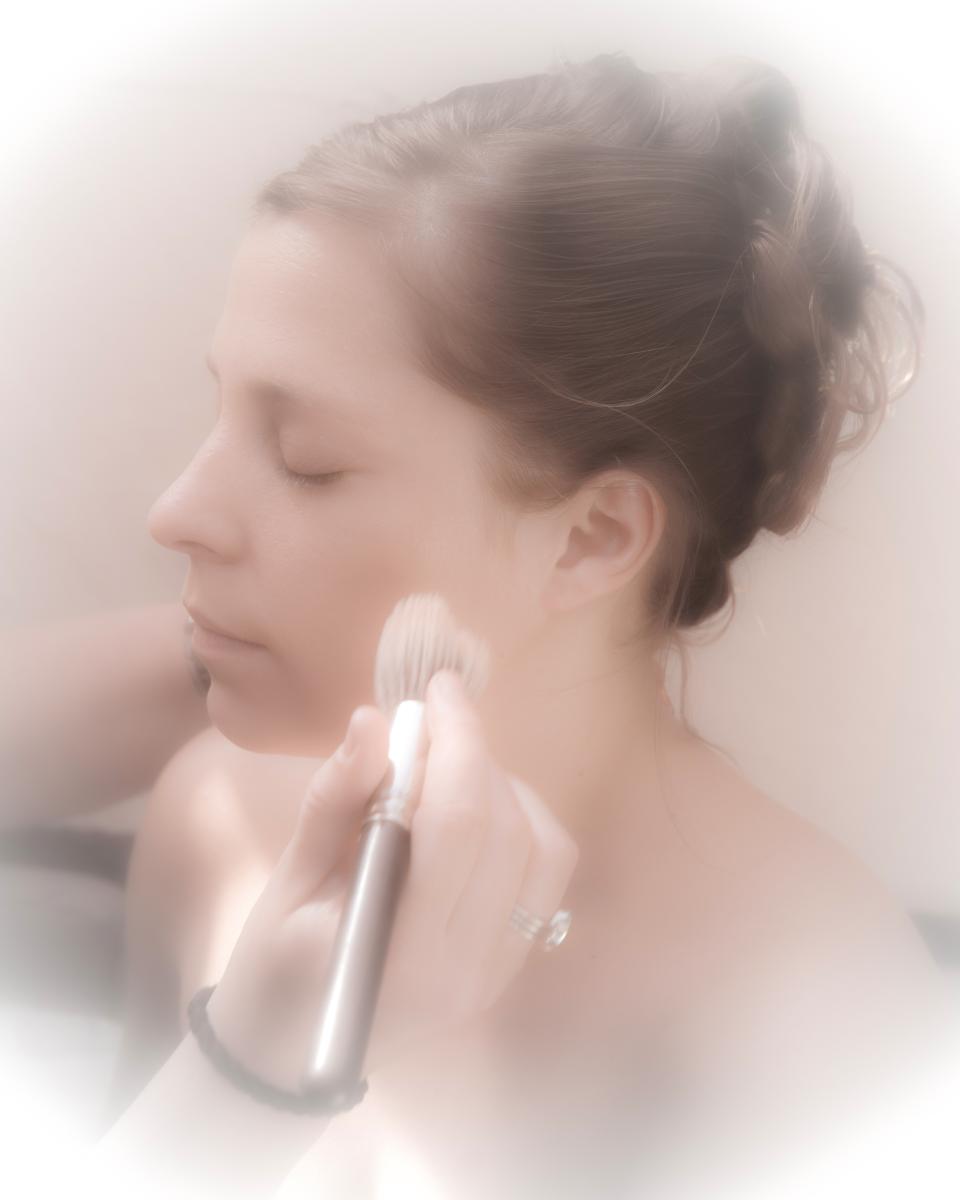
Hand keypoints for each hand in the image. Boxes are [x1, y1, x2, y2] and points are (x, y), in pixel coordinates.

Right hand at [204, 669, 579, 1092]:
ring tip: (450, 766)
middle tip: (433, 718)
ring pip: (543, 849)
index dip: (456, 740)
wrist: (286, 1063)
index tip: (436, 689)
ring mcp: (497, 972)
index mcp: (409, 955)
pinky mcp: (506, 966)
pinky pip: (543, 878)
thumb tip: (374, 720)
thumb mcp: (288, 884)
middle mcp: (470, 968)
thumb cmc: (270, 973)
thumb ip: (335, 802)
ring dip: (505, 787)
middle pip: (507, 829)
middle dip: (477, 753)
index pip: (459, 824)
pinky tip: (473, 808)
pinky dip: (520, 823)